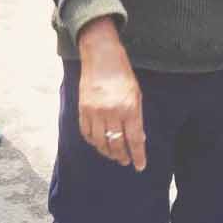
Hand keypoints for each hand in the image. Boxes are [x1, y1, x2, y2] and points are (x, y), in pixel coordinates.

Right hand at [76, 18, 145, 170]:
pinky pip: (87, 133)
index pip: (135, 140)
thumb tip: (139, 138)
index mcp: (129, 108)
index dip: (138, 156)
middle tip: (126, 160)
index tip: (140, 166)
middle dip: (122, 156)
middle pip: (117, 144)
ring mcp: (95, 112)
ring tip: (113, 155)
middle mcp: (112, 112)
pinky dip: (93, 142)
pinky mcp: (83, 109)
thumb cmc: (122, 74)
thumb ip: (137, 117)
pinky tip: (99, 143)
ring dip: (108, 152)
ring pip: (100, 142)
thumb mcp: (136, 94)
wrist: (101, 56)